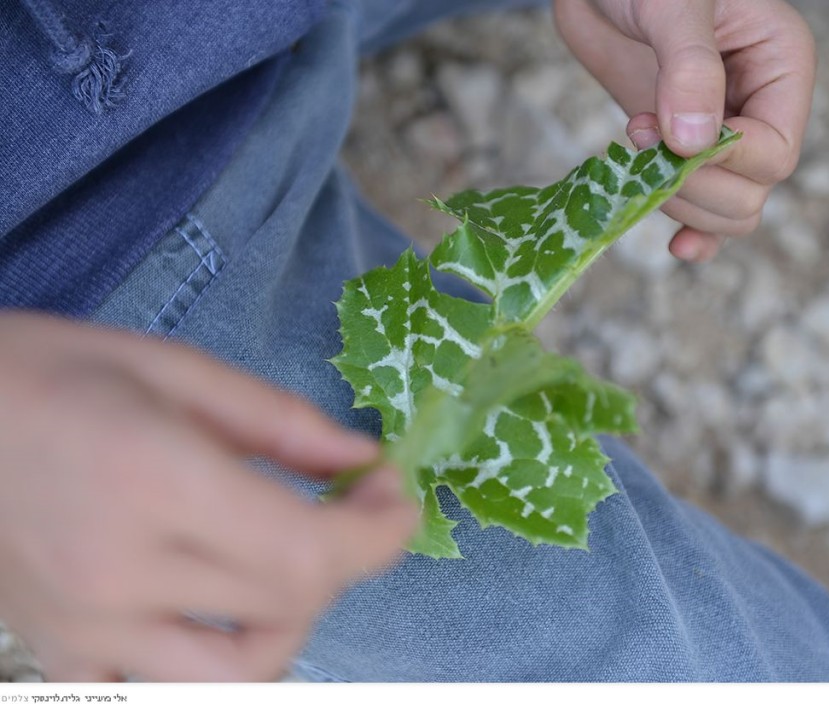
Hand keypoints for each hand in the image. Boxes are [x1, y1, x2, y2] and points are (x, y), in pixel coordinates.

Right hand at [0, 312, 417, 680]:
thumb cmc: (50, 372)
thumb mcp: (174, 369)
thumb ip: (280, 421)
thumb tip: (362, 460)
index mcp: (158, 481)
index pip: (307, 554)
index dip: (378, 536)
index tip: (396, 496)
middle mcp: (123, 572)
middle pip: (288, 607)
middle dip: (349, 558)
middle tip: (353, 505)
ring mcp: (86, 628)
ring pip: (236, 676)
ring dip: (289, 625)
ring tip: (289, 567)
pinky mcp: (56, 651)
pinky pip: (154, 692)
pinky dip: (208, 666)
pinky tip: (214, 612)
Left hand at [553, 0, 815, 260]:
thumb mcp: (673, 3)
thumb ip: (688, 67)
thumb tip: (694, 142)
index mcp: (780, 67)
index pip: (776, 152)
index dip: (727, 162)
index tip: (670, 138)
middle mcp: (760, 109)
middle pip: (751, 194)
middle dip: (693, 186)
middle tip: (639, 141)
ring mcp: (721, 137)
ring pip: (728, 212)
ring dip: (678, 203)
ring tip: (634, 153)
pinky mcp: (681, 154)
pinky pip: (703, 213)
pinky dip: (691, 233)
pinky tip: (674, 246)